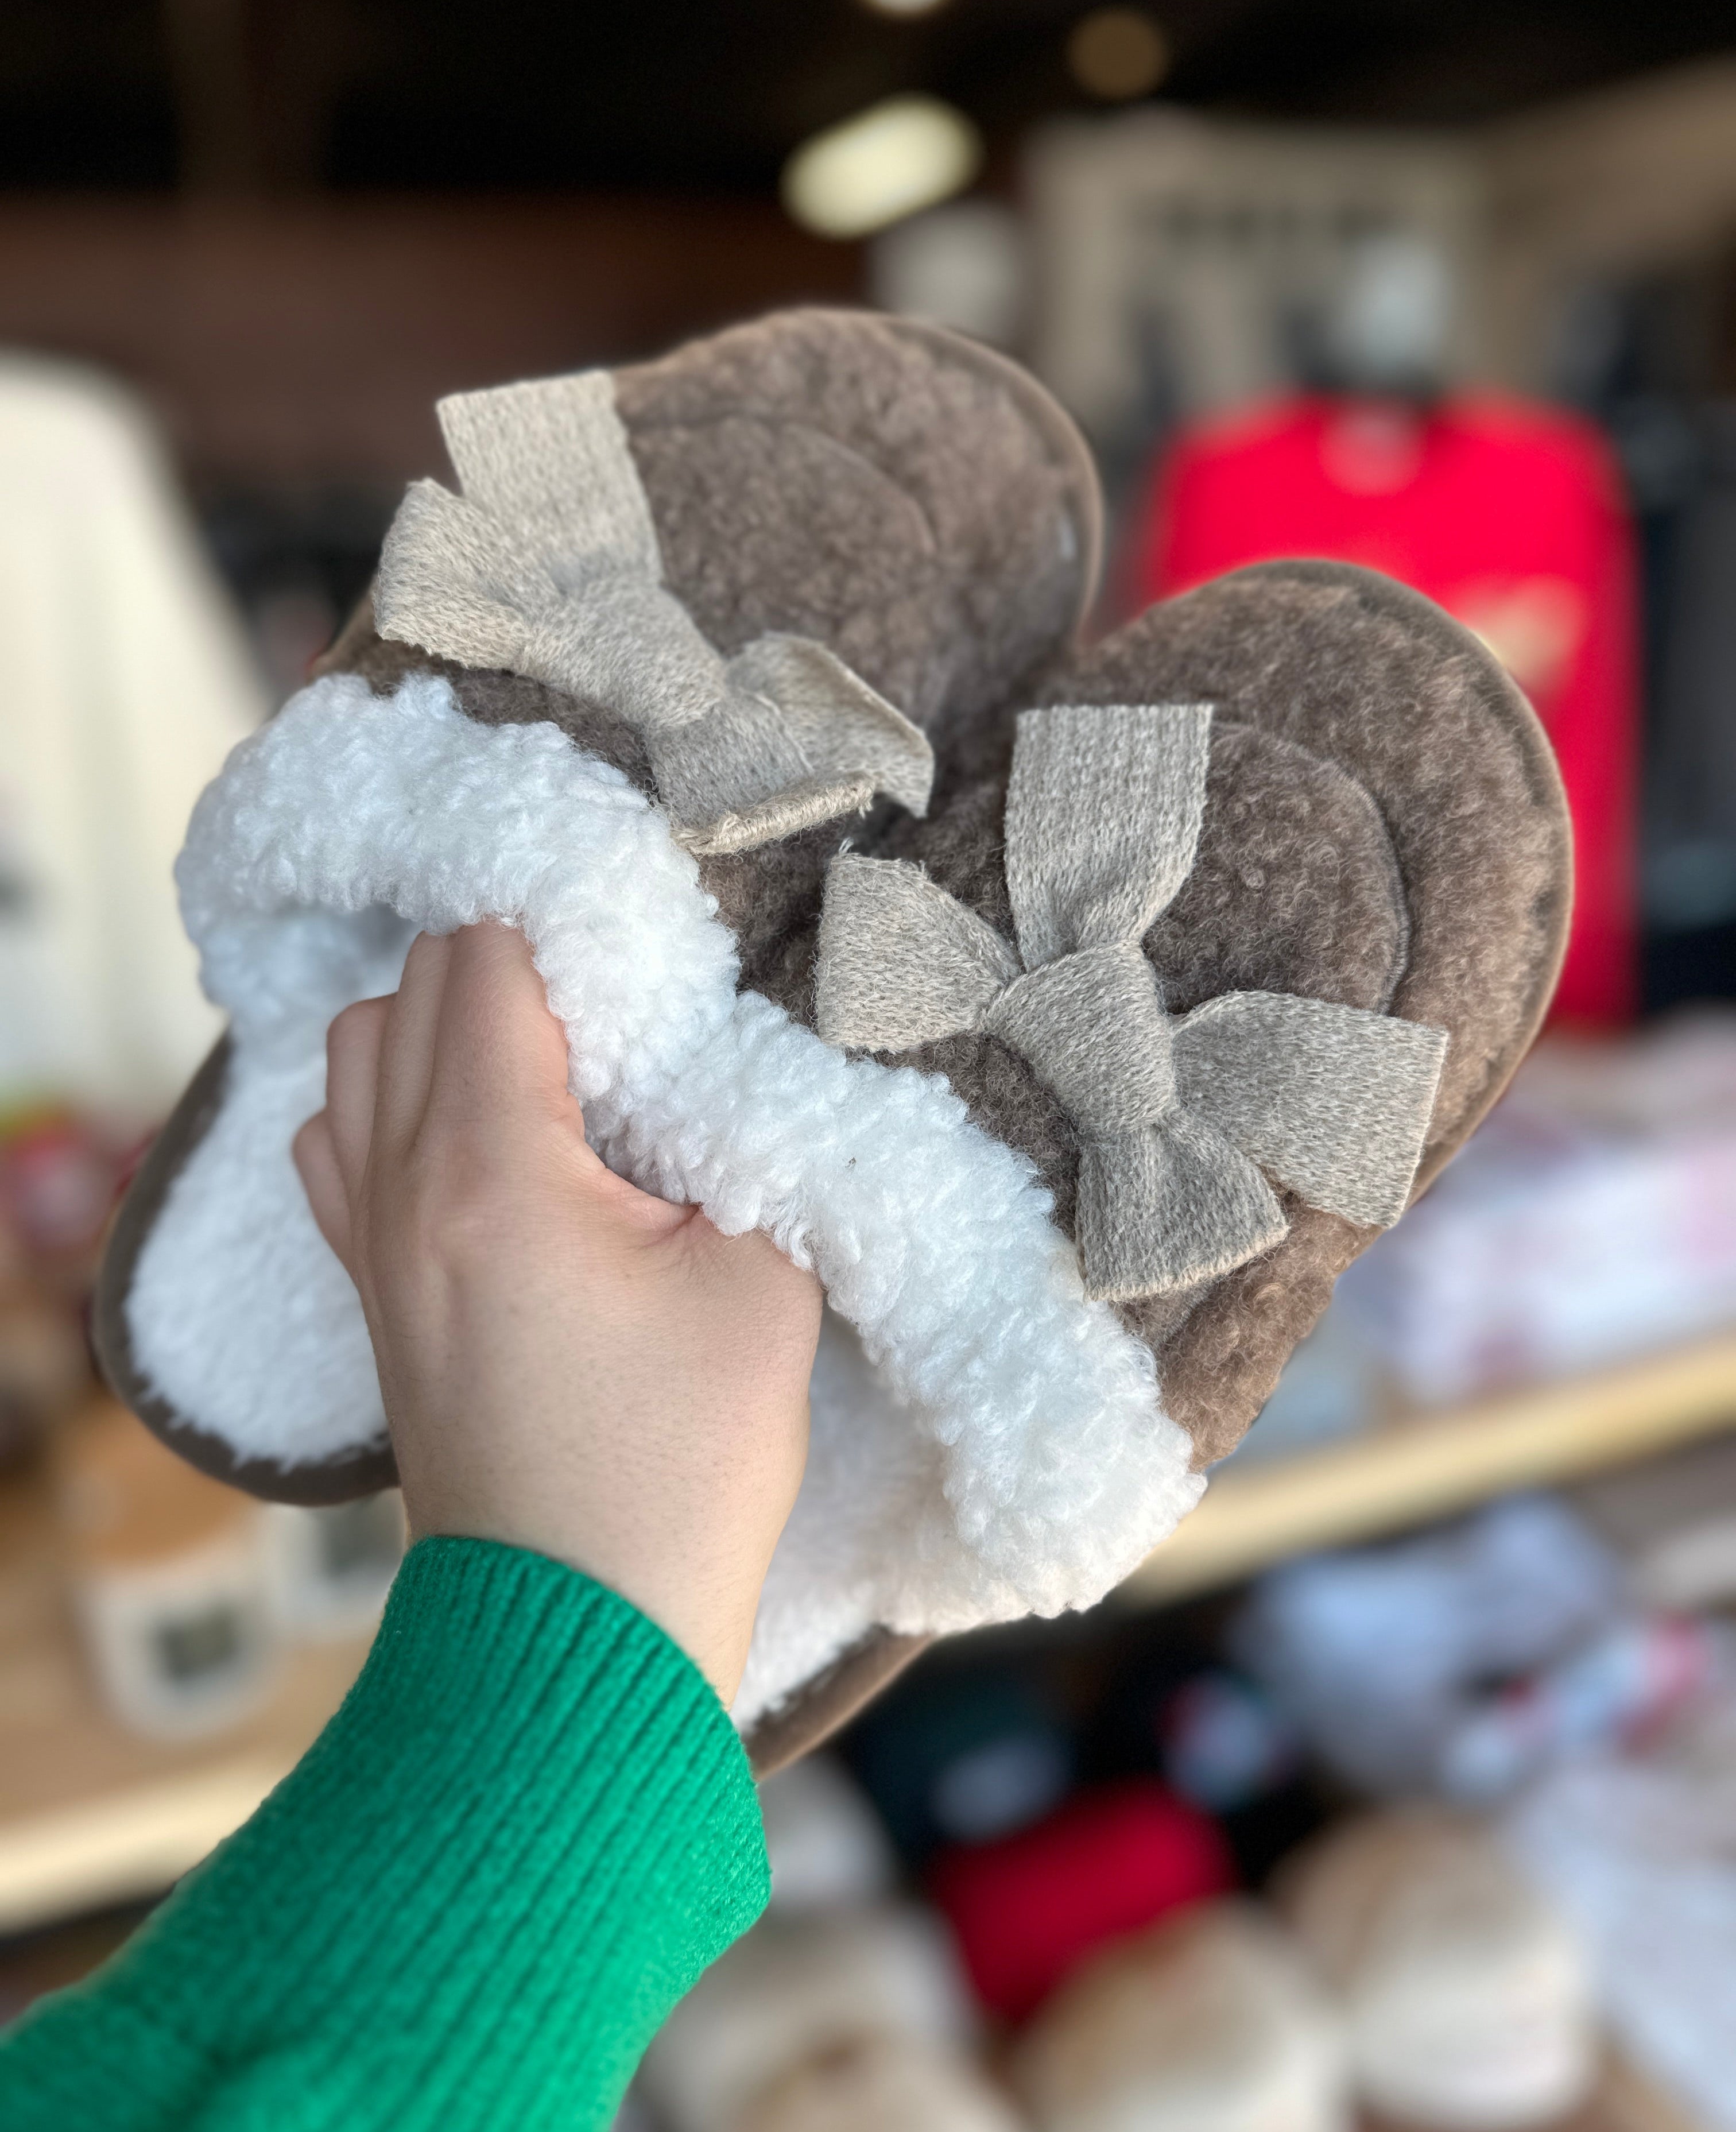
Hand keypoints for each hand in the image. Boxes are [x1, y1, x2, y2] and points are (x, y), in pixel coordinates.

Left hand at [292, 923, 819, 1704]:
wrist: (579, 1639)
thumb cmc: (673, 1475)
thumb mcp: (763, 1288)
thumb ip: (748, 1145)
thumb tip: (724, 1069)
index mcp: (493, 1172)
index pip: (488, 958)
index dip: (571, 925)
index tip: (649, 949)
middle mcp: (400, 1192)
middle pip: (413, 987)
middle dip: (515, 964)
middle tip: (620, 1007)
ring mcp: (369, 1248)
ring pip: (357, 1058)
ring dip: (443, 1027)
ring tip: (551, 1067)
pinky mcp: (373, 1299)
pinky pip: (337, 1146)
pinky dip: (392, 1105)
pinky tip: (476, 1141)